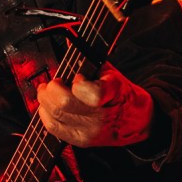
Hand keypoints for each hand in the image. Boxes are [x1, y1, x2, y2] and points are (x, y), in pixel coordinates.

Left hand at [36, 62, 153, 147]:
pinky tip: (47, 107)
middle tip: (52, 83)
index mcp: (113, 93)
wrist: (136, 122)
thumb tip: (69, 41)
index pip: (90, 91)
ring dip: (45, 100)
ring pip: (55, 115)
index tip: (77, 77)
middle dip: (51, 89)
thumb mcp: (112, 74)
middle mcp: (101, 116)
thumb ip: (89, 59)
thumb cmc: (122, 95)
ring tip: (47, 92)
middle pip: (64, 103)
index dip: (78, 82)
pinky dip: (45, 115)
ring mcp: (90, 131)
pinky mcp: (82, 141)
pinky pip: (54, 128)